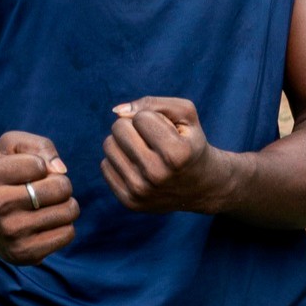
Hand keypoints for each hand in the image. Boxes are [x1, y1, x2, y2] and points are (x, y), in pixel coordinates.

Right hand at [0, 131, 78, 264]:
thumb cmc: (1, 178)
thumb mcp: (9, 149)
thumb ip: (38, 145)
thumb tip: (61, 169)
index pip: (38, 164)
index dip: (40, 165)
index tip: (28, 173)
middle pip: (59, 187)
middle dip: (60, 183)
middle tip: (46, 189)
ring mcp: (9, 234)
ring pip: (68, 211)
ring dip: (66, 204)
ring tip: (48, 205)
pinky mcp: (24, 254)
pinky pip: (68, 234)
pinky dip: (64, 225)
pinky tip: (47, 223)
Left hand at [101, 97, 237, 214]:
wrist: (201, 186)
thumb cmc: (190, 142)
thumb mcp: (185, 114)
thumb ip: (152, 103)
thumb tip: (117, 112)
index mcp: (176, 154)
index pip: (140, 117)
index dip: (153, 118)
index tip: (168, 132)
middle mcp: (157, 175)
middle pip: (119, 128)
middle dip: (133, 126)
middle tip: (152, 139)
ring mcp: (141, 191)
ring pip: (109, 145)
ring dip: (124, 142)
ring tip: (145, 151)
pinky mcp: (129, 202)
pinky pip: (105, 165)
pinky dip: (120, 160)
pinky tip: (139, 167)